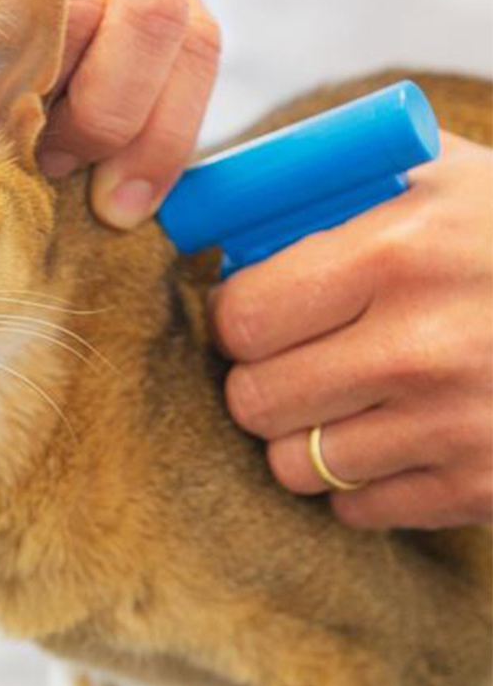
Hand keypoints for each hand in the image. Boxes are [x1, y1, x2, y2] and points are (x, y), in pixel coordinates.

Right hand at [0, 0, 220, 227]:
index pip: (194, 40)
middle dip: (115, 121)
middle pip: (158, 19)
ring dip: (42, 102)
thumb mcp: (10, 31)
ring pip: (80, 10)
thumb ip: (59, 91)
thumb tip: (94, 189)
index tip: (120, 205)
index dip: (168, 137)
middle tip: (54, 163)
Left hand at [210, 132, 492, 529]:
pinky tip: (394, 437)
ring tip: (343, 398)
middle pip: (254, 400)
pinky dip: (360, 481)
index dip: (233, 318)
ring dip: (302, 435)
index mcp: (401, 252)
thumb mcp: (436, 175)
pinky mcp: (484, 488)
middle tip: (290, 360)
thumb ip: (325, 191)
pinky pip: (356, 511)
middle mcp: (424, 346)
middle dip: (258, 379)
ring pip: (294, 465)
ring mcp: (459, 426)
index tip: (251, 315)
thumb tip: (219, 226)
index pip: (243, 318)